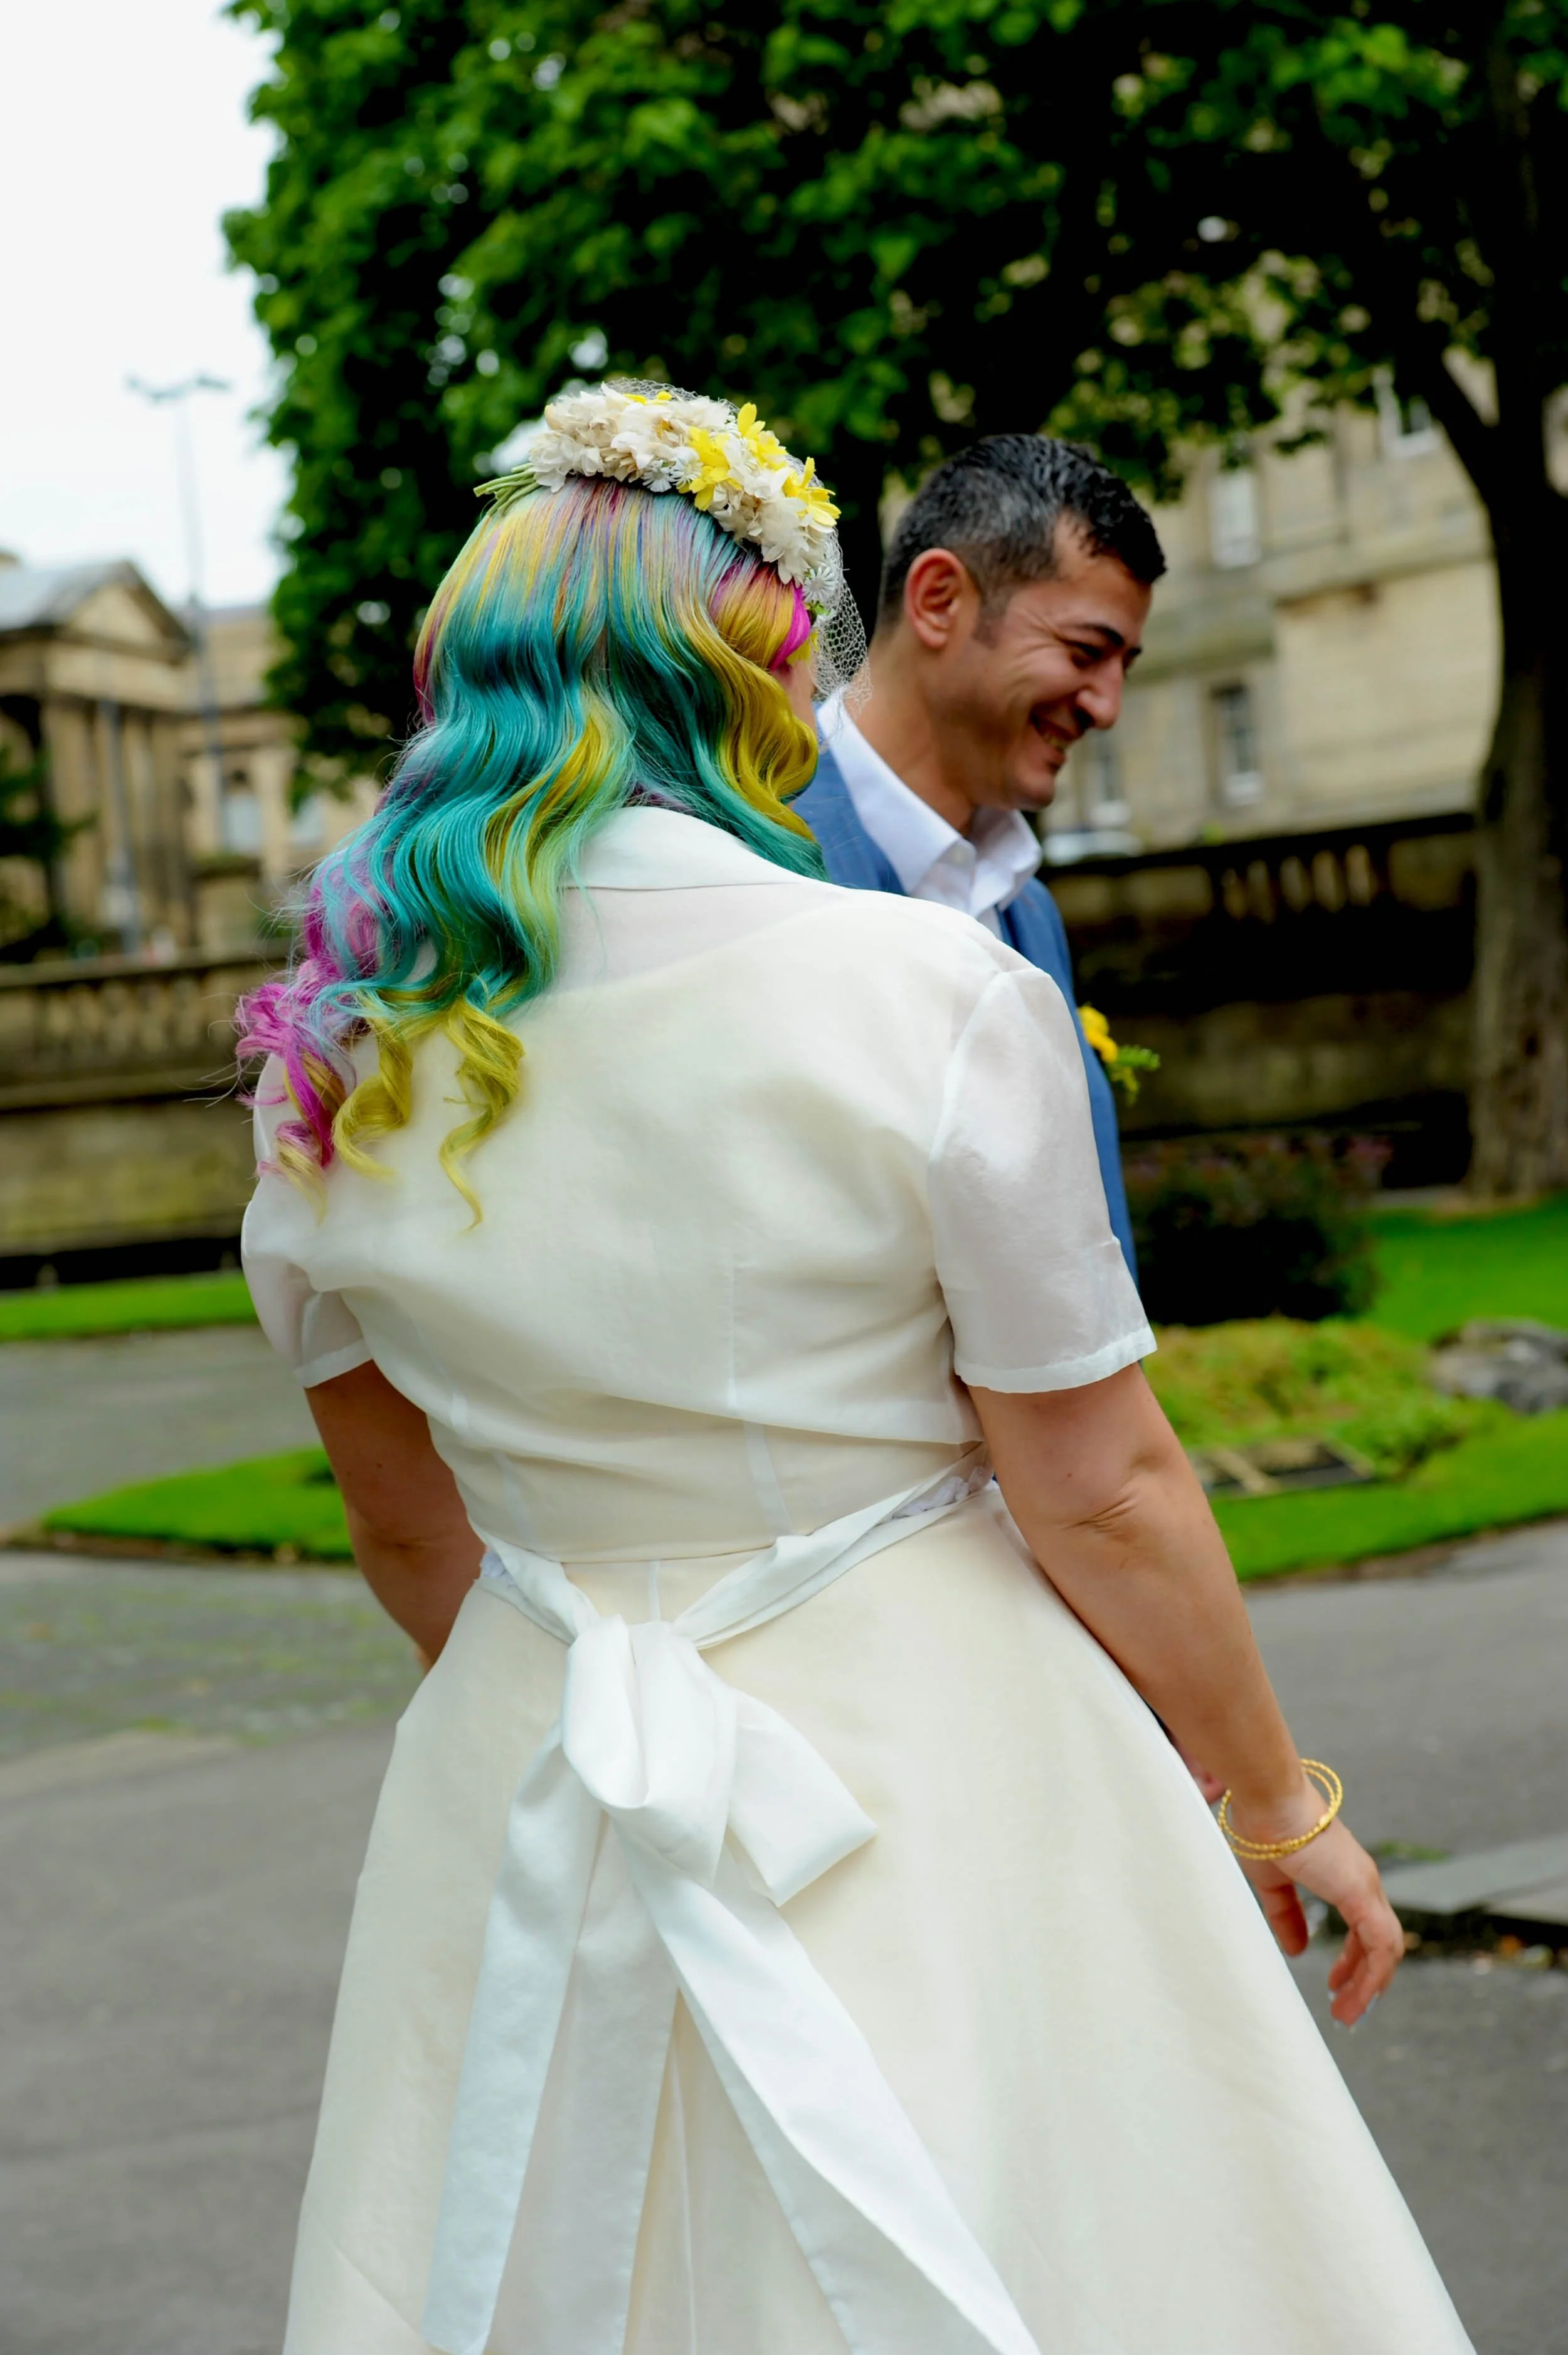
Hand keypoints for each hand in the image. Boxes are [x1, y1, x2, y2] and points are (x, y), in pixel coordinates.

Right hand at [1228, 1793, 1403, 2025]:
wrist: (1268, 1799)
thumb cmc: (1263, 1827)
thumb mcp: (1271, 1881)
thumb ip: (1286, 1915)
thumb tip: (1297, 1948)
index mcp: (1343, 1874)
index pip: (1364, 1926)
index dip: (1353, 1959)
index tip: (1338, 1984)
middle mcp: (1362, 1880)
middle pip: (1380, 1942)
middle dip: (1364, 1979)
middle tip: (1346, 2008)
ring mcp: (1366, 1886)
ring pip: (1386, 1947)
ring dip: (1370, 1985)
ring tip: (1347, 2014)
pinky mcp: (1361, 1892)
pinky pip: (1380, 1944)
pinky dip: (1373, 1975)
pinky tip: (1356, 1996)